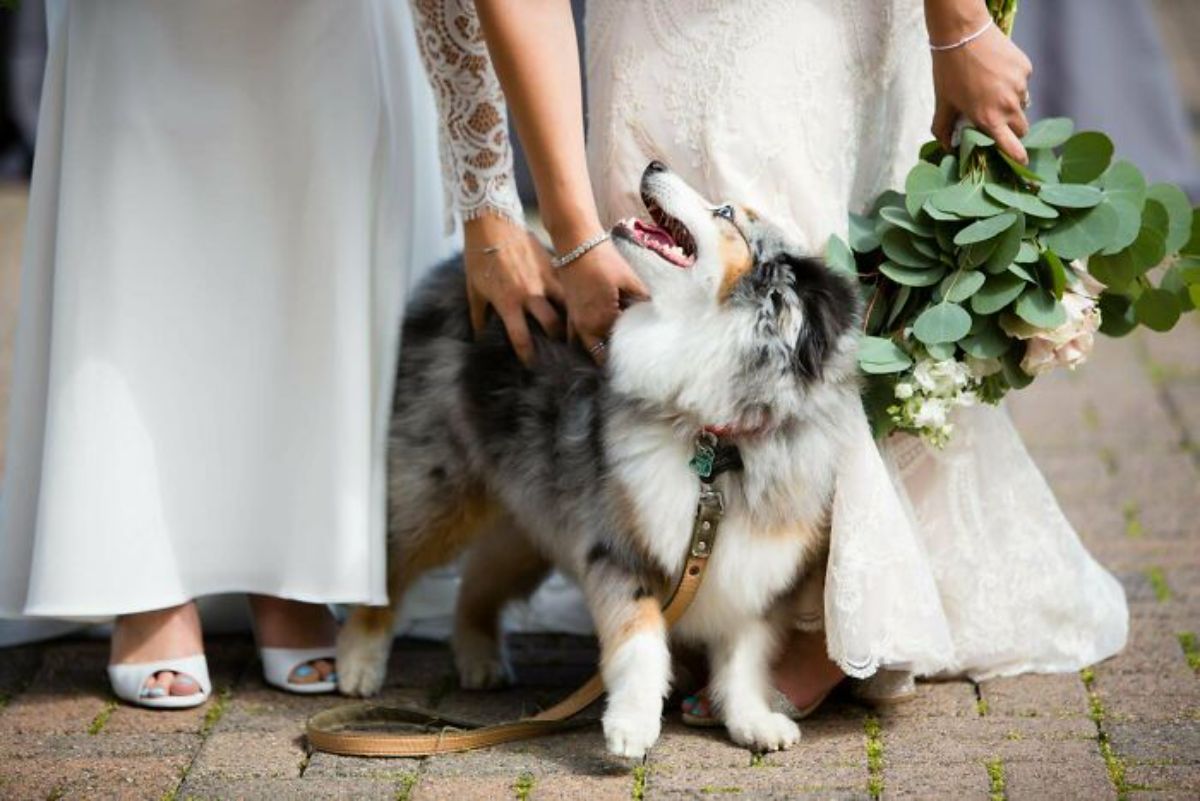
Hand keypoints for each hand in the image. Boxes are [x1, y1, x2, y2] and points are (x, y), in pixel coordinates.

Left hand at [463, 214, 563, 364]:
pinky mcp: (553, 265)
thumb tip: (478, 338)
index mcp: (509, 303)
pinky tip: (577, 304)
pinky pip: (568, 286)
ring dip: (571, 319)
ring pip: (568, 305)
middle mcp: (530, 294)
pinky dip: (572, 297)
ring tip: (575, 328)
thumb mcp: (474, 290)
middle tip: (562, 349)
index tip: (532, 365)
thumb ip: (479, 317)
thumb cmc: (480, 258)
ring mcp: (545, 279)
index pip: (522, 339)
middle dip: (559, 340)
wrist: (492, 224)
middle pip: (553, 326)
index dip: (528, 356)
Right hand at [558, 240, 647, 361]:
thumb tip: (660, 314)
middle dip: (613, 357)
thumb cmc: (604, 260)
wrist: (576, 244)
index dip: (630, 353)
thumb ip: (644, 301)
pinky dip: (584, 341)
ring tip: (613, 350)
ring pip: (585, 348)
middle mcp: (585, 328)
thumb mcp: (630, 281)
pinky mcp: (570, 313)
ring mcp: (574, 322)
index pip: (617, 348)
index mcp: (601, 321)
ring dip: (597, 350)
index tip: (642, 356)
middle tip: (630, 357)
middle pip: (599, 355)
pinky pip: (574, 337)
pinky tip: (596, 338)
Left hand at [930, 21, 1033, 162]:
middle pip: (1022, 128)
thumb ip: (943, 129)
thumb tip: (946, 147)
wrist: (963, 34)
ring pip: (1024, 104)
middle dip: (1013, 129)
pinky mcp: (1026, 69)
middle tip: (998, 121)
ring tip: (992, 91)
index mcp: (990, 119)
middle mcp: (1010, 106)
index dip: (1017, 157)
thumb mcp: (943, 103)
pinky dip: (1013, 83)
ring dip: (1012, 104)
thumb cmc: (950, 71)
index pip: (1012, 147)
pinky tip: (997, 73)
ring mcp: (1020, 86)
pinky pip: (1023, 83)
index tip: (1022, 163)